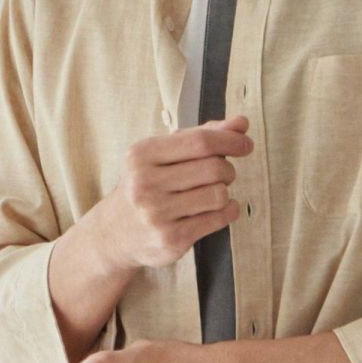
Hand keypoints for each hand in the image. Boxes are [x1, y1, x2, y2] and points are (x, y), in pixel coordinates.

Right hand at [94, 115, 253, 271]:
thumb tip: (241, 123)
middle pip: (213, 168)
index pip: (200, 141)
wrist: (115, 233)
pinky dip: (228, 211)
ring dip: (226, 191)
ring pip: (218, 194)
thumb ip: (201, 136)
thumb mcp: (163, 155)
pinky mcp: (171, 239)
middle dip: (227, 169)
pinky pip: (217, 219)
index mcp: (142, 155)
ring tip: (215, 192)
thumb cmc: (147, 185)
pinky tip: (220, 209)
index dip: (230, 140)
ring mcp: (157, 214)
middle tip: (223, 174)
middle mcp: (146, 184)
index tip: (245, 143)